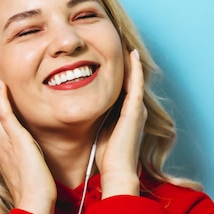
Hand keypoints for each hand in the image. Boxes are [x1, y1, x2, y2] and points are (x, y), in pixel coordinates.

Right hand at [0, 76, 56, 213]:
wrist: (33, 202)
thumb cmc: (32, 191)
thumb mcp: (23, 170)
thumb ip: (20, 158)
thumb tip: (25, 152)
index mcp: (0, 152)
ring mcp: (5, 141)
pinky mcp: (16, 139)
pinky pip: (5, 114)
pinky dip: (1, 98)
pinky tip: (1, 86)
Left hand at [95, 49, 146, 198]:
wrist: (117, 172)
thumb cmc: (105, 156)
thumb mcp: (98, 130)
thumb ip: (94, 117)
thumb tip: (76, 108)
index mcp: (126, 114)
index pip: (122, 86)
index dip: (115, 70)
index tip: (105, 55)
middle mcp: (135, 109)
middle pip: (130, 79)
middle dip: (124, 62)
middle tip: (117, 42)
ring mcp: (137, 108)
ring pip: (135, 77)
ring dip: (130, 60)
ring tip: (123, 42)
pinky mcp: (136, 110)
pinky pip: (137, 83)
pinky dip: (135, 68)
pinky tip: (131, 53)